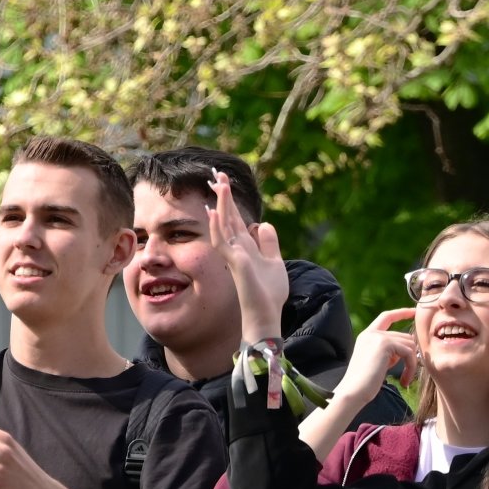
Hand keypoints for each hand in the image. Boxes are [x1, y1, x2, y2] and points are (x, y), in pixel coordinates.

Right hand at [203, 170, 289, 341]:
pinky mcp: (235, 264)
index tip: (224, 182)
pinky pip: (222, 243)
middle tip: (217, 174)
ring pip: (224, 225)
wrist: (266, 315)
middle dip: (223, 195)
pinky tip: (214, 213)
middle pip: (228, 217)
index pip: (235, 219)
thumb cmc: (269, 294)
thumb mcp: (275, 262)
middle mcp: (236, 248)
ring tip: (218, 184)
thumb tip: (263, 223)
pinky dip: (217, 227)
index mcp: (245, 246)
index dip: (230, 201)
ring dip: (222, 205)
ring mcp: (233, 255)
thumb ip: (268, 243)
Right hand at [336, 310, 419, 401]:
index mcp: (367, 335)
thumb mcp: (378, 361)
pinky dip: (411, 367)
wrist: (353, 391)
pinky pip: (409, 352)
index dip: (401, 313)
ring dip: (411, 364)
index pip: (386, 317)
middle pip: (404, 336)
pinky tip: (404, 381)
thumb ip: (390, 351)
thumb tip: (410, 345)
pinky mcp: (385, 344)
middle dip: (410, 355)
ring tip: (405, 379)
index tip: (413, 312)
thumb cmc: (365, 383)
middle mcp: (372, 333)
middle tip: (407, 374)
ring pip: (409, 344)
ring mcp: (377, 337)